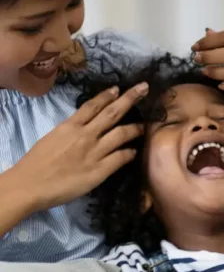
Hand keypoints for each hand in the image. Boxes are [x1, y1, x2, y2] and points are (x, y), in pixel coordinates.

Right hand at [9, 83, 146, 210]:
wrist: (31, 184)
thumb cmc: (37, 163)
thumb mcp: (53, 137)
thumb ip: (70, 131)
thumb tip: (82, 127)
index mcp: (70, 126)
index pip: (92, 106)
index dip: (107, 96)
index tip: (118, 88)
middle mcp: (85, 135)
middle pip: (112, 113)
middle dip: (130, 98)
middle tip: (144, 88)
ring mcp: (94, 152)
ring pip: (121, 134)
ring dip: (136, 128)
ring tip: (145, 125)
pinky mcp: (100, 170)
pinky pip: (120, 158)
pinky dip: (130, 153)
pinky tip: (135, 151)